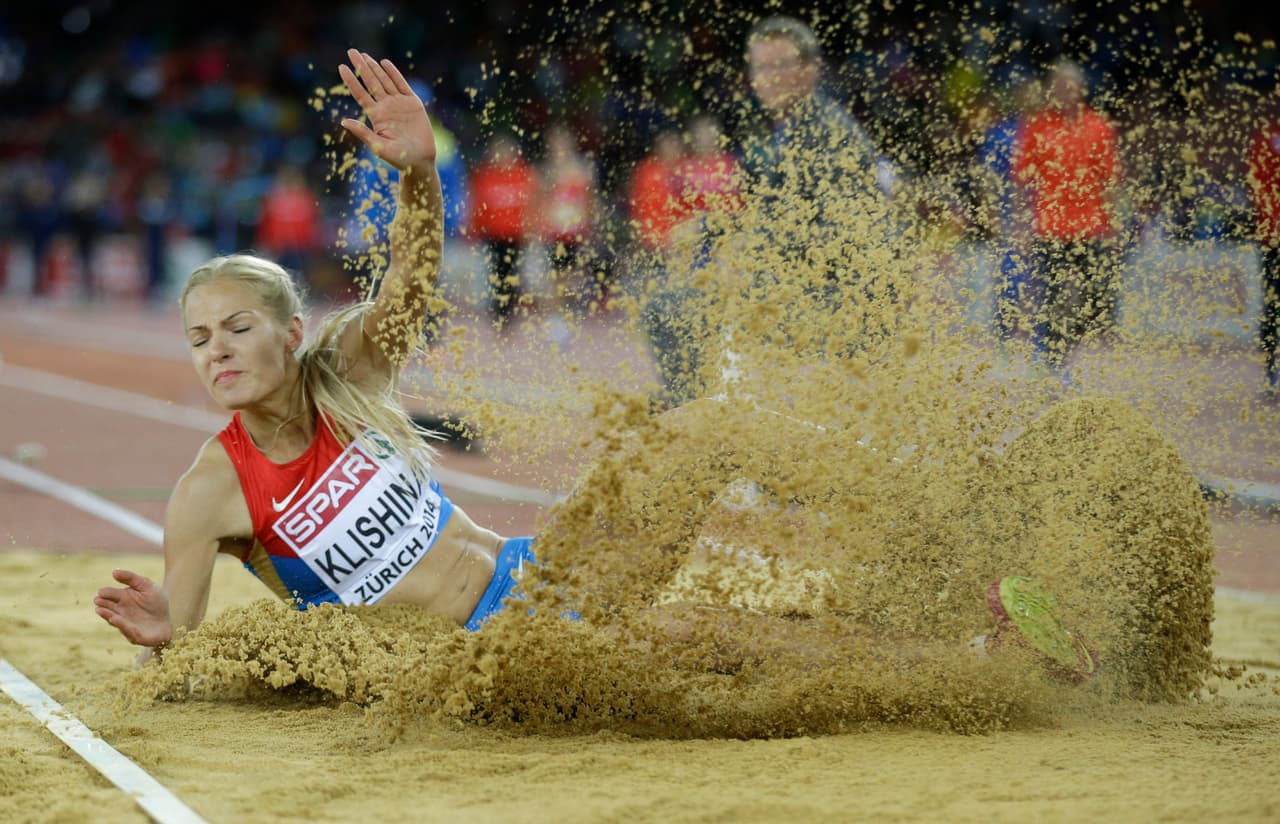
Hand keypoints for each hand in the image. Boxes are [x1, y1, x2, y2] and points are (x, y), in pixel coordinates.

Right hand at [94, 568, 172, 647]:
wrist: (170, 617)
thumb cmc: (156, 602)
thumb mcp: (147, 585)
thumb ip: (131, 578)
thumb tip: (114, 572)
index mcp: (122, 599)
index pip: (111, 595)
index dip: (105, 593)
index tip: (101, 592)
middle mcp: (121, 612)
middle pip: (109, 608)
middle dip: (103, 605)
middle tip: (97, 601)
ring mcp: (126, 625)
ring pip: (115, 620)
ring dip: (108, 615)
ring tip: (101, 610)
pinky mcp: (135, 636)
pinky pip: (128, 631)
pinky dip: (122, 625)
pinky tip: (115, 619)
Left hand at [339, 49, 436, 172]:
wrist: (421, 161)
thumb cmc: (399, 158)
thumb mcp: (378, 147)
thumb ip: (363, 133)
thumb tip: (343, 121)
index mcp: (376, 116)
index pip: (360, 94)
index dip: (351, 80)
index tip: (341, 67)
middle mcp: (385, 107)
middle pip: (370, 82)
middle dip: (361, 67)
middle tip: (351, 51)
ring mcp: (399, 104)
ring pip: (384, 81)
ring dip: (374, 67)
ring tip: (364, 55)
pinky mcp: (413, 103)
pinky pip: (402, 84)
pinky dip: (394, 74)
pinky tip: (384, 63)